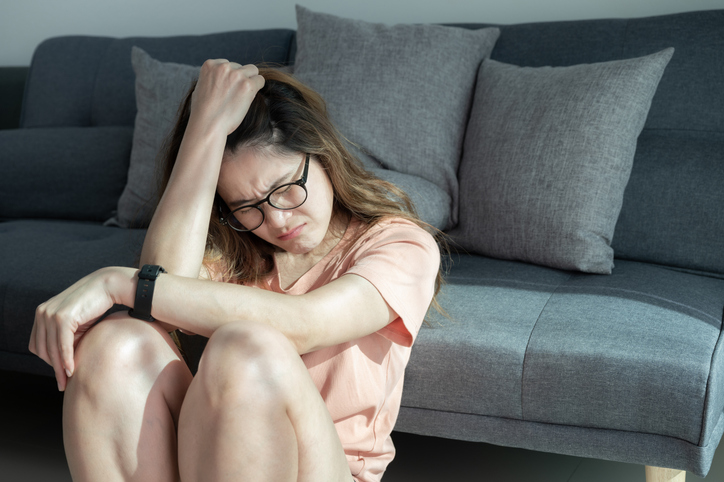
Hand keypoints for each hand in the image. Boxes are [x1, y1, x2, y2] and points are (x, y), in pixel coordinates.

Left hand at [28, 267, 135, 390]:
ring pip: (51, 349)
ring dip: (59, 368)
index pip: (37, 344)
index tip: (59, 371)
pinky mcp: (63, 317)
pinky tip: (72, 370)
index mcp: (42, 313)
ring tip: (67, 380)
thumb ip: (66, 339)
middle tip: (63, 382)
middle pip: (41, 349)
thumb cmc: (95, 305)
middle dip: (52, 367)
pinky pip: (62, 345)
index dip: (48, 360)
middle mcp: (42, 312)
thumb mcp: (76, 324)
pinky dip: (66, 360)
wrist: (108, 286)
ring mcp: (51, 314)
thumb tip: (62, 363)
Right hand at [189, 59, 264, 136]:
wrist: (208, 124)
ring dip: (250, 81)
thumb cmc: (203, 112)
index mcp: (210, 65)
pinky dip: (258, 88)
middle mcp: (223, 66)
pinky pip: (260, 80)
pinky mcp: (247, 85)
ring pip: (253, 71)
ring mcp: (236, 75)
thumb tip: (221, 79)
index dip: (230, 77)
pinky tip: (250, 97)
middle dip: (241, 78)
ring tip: (243, 96)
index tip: (228, 89)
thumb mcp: (201, 88)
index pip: (228, 64)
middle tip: (236, 94)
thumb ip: (212, 79)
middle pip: (241, 67)